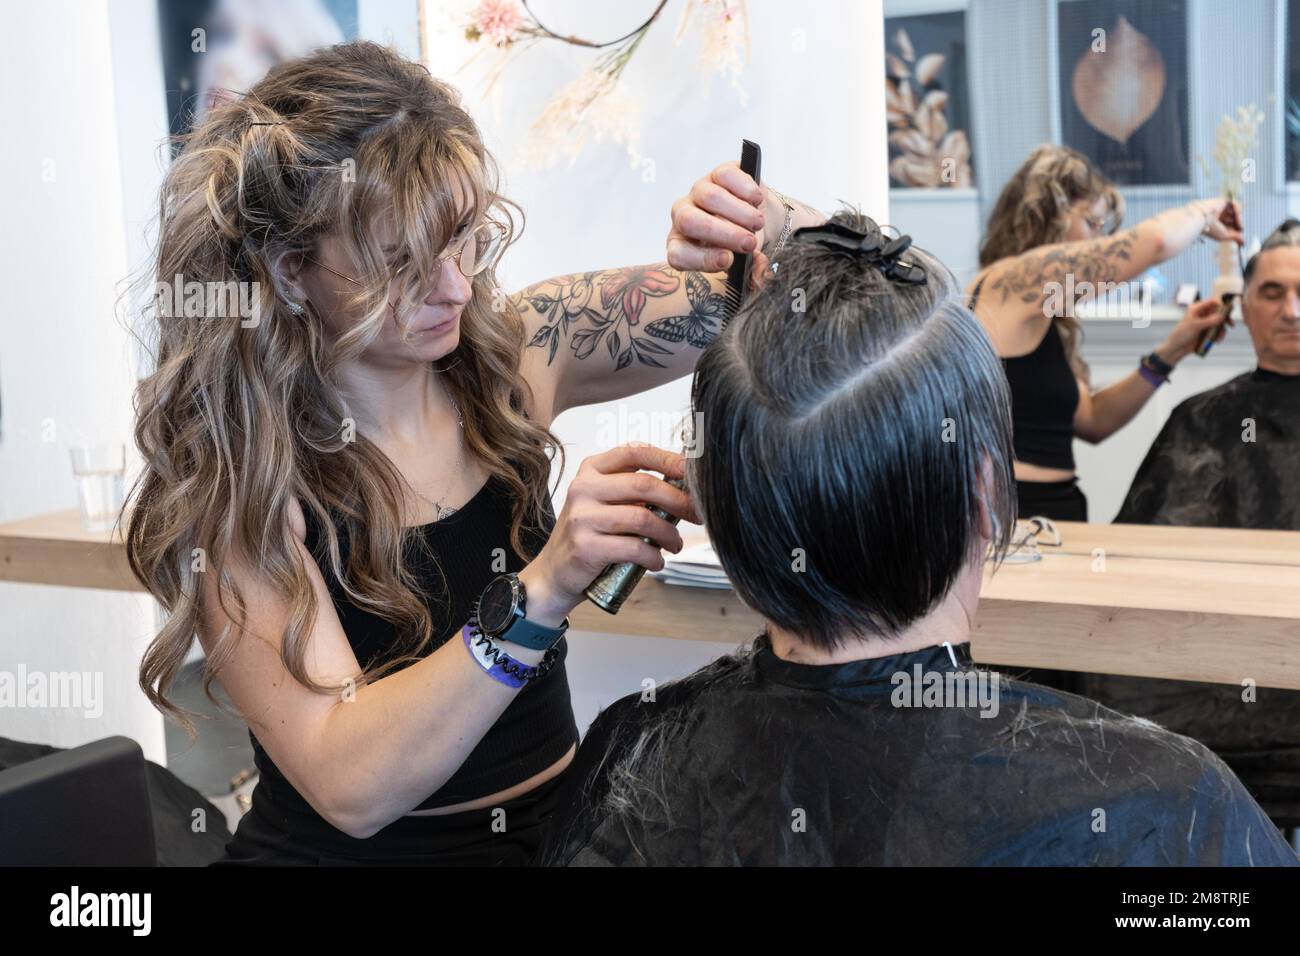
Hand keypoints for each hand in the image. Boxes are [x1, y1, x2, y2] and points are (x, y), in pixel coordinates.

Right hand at [518, 444, 701, 625]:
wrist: (555, 572)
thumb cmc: (590, 534)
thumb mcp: (605, 502)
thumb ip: (634, 490)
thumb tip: (684, 486)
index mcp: (592, 470)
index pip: (634, 453)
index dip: (668, 459)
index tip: (692, 472)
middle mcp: (583, 488)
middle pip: (644, 485)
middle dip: (679, 500)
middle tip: (696, 514)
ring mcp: (583, 517)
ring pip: (643, 518)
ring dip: (669, 534)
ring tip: (675, 544)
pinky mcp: (586, 546)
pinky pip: (634, 548)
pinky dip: (654, 557)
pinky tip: (657, 561)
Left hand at [667, 160, 770, 289]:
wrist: (757, 219)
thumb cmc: (743, 245)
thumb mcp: (746, 266)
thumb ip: (752, 275)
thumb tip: (760, 275)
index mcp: (682, 246)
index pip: (678, 255)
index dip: (701, 259)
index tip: (729, 260)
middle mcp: (684, 217)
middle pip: (689, 221)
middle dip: (723, 234)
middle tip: (749, 243)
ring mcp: (698, 193)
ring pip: (711, 198)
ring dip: (740, 214)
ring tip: (758, 224)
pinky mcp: (717, 174)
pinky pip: (725, 176)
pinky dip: (745, 189)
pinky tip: (757, 201)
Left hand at [1158, 296, 1232, 362]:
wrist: (1176, 349)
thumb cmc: (1181, 335)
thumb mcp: (1195, 326)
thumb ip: (1209, 321)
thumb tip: (1222, 316)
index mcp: (1197, 308)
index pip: (1213, 301)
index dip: (1222, 304)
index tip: (1228, 311)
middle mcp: (1202, 314)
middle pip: (1219, 312)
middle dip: (1225, 318)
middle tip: (1230, 324)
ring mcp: (1205, 323)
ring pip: (1220, 322)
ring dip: (1222, 330)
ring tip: (1219, 337)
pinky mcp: (1207, 331)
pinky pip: (1217, 331)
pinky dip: (1219, 335)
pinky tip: (1216, 341)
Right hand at [1193, 197, 1244, 244]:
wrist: (1201, 218)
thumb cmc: (1210, 228)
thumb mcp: (1224, 235)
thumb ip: (1234, 237)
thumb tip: (1243, 242)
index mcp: (1215, 223)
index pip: (1229, 224)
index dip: (1236, 227)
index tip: (1240, 231)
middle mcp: (1217, 215)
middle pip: (1233, 217)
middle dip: (1238, 222)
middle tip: (1240, 227)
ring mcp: (1220, 208)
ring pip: (1235, 211)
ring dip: (1238, 217)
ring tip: (1238, 222)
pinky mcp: (1222, 201)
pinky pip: (1234, 204)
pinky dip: (1237, 209)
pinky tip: (1236, 215)